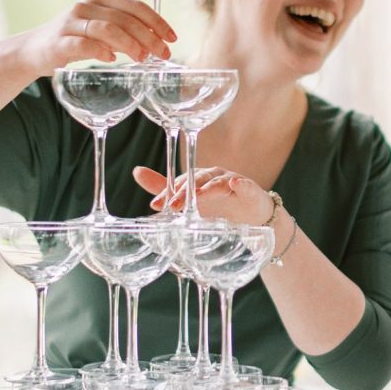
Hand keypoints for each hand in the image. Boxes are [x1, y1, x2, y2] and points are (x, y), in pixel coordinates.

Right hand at [18, 0, 175, 75]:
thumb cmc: (73, 41)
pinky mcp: (59, 42)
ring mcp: (71, 23)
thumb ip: (125, 34)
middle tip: (163, 53)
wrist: (33, 51)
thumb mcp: (101, 32)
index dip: (156, 20)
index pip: (134, 5)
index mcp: (100, 1)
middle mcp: (85, 7)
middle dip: (149, 36)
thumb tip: (155, 45)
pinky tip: (111, 59)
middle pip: (124, 18)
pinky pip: (83, 44)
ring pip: (107, 28)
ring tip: (143, 58)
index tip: (172, 37)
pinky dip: (100, 51)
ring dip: (129, 43)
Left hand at [133, 165, 272, 225]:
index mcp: (198, 178)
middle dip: (185, 192)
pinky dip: (241, 185)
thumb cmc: (219, 205)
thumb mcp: (191, 202)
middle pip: (198, 180)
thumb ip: (166, 189)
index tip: (156, 205)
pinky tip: (235, 184)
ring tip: (198, 196)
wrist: (253, 218)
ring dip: (208, 189)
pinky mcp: (251, 192)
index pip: (181, 182)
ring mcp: (233, 182)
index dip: (168, 192)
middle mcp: (214, 176)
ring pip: (218, 183)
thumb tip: (137, 171)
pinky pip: (246, 187)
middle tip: (174, 206)